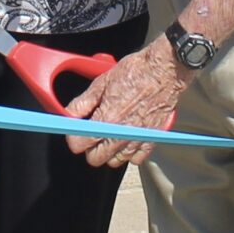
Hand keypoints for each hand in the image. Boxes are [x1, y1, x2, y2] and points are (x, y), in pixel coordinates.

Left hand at [64, 38, 188, 168]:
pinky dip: (130, 153)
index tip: (76, 132)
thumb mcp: (101, 82)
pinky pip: (136, 159)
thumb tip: (69, 115)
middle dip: (89, 147)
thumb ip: (82, 103)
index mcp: (106, 119)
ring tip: (109, 135)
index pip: (79, 144)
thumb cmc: (136, 72)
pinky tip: (126, 138)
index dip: (74, 137)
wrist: (164, 71)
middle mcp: (121, 134)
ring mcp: (137, 139)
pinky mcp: (151, 139)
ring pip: (115, 161)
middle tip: (91, 133)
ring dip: (109, 152)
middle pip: (95, 159)